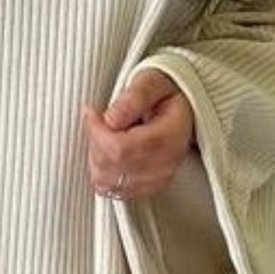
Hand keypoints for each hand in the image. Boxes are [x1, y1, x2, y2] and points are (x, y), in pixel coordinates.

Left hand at [80, 68, 195, 199]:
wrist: (182, 109)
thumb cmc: (165, 93)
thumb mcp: (151, 82)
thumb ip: (134, 98)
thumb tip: (112, 118)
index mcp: (169, 136)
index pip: (120, 148)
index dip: (97, 132)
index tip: (92, 112)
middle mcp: (166, 164)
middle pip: (111, 166)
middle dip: (95, 142)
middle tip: (98, 121)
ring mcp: (157, 180)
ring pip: (107, 182)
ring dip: (96, 158)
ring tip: (106, 136)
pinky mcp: (148, 189)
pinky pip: (112, 192)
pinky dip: (102, 173)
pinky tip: (109, 153)